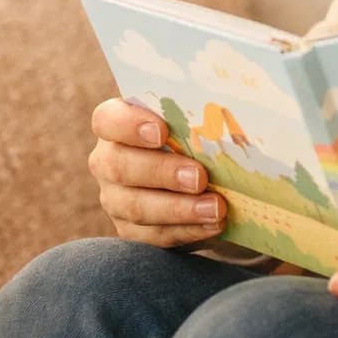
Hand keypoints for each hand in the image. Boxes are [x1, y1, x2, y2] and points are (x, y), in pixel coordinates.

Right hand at [86, 97, 225, 246]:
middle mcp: (108, 160)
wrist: (202, 172)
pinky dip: (185, 230)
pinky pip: (152, 235)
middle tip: (199, 177)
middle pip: (119, 166)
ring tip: (215, 208)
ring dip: (178, 209)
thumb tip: (229, 103)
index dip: (129, 125)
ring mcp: (115, 197)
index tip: (162, 132)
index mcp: (117, 123)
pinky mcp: (130, 228)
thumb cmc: (198, 131)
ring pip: (135, 207)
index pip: (108, 120)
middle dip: (162, 172)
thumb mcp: (198, 115)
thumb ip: (202, 110)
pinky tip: (213, 224)